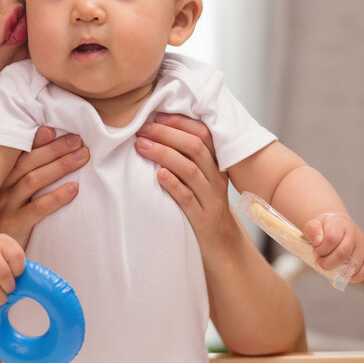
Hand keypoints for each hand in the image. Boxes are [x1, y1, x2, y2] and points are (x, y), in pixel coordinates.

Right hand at [0, 126, 87, 247]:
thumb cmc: (5, 223)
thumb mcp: (9, 200)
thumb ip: (24, 179)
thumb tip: (49, 153)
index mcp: (0, 180)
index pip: (19, 155)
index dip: (36, 141)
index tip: (54, 130)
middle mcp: (1, 189)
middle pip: (28, 163)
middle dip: (54, 149)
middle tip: (78, 141)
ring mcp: (6, 207)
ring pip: (34, 180)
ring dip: (60, 166)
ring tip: (81, 157)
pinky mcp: (15, 225)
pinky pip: (38, 208)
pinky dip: (57, 196)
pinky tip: (74, 189)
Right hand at [0, 233, 26, 308]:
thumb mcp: (7, 247)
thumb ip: (17, 261)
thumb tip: (27, 284)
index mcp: (1, 242)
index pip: (15, 256)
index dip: (19, 269)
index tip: (17, 274)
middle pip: (3, 273)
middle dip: (9, 286)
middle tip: (10, 289)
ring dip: (0, 297)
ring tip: (2, 298)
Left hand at [134, 113, 243, 262]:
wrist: (222, 247)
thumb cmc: (203, 208)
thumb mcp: (201, 181)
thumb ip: (187, 159)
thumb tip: (158, 131)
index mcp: (216, 166)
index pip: (203, 134)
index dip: (180, 122)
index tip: (157, 115)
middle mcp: (216, 179)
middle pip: (195, 147)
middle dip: (167, 134)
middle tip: (142, 129)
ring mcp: (211, 200)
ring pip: (190, 169)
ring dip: (164, 154)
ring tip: (141, 146)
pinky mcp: (202, 221)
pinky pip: (188, 199)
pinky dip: (173, 184)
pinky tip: (158, 175)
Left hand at [301, 214, 363, 282]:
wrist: (340, 226)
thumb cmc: (325, 229)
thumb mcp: (314, 224)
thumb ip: (312, 230)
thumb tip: (317, 241)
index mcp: (341, 224)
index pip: (331, 239)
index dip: (321, 250)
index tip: (315, 252)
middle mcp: (355, 234)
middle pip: (342, 254)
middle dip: (327, 262)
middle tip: (320, 262)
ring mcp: (363, 246)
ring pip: (353, 265)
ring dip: (337, 271)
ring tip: (330, 266)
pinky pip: (362, 273)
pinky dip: (350, 278)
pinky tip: (340, 273)